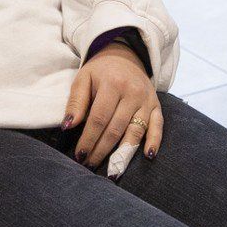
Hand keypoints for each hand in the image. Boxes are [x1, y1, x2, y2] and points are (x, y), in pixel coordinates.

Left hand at [67, 43, 161, 167]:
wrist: (125, 56)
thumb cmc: (100, 71)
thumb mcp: (83, 79)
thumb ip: (76, 102)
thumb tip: (67, 126)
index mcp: (112, 84)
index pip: (99, 118)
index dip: (89, 139)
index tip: (79, 155)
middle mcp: (132, 93)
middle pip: (116, 128)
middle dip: (102, 150)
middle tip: (89, 165)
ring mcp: (147, 100)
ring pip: (136, 131)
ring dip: (124, 153)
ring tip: (112, 170)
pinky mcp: (157, 106)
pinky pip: (158, 126)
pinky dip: (155, 142)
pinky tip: (148, 156)